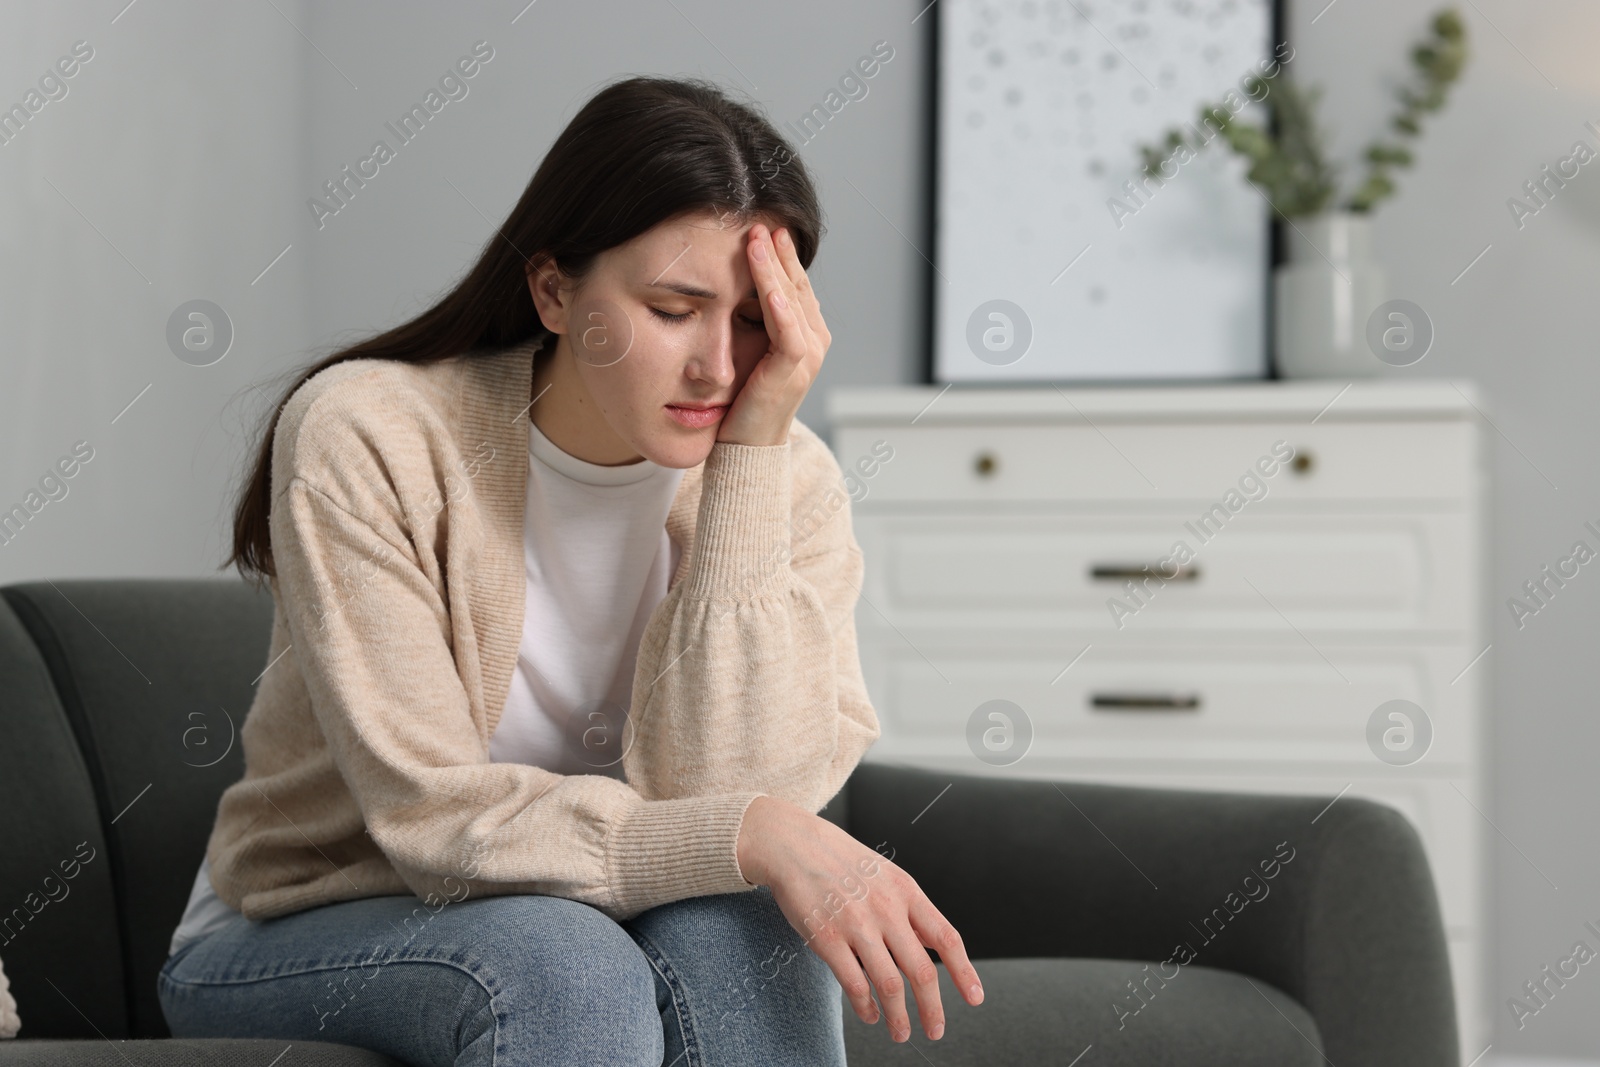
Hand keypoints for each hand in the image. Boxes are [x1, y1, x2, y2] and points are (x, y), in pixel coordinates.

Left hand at [716, 224, 830, 447]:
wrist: (745, 447)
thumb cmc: (742, 402)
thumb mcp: (747, 351)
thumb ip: (749, 321)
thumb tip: (729, 287)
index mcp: (805, 334)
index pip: (795, 284)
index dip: (781, 256)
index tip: (761, 228)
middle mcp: (813, 342)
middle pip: (798, 286)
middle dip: (779, 253)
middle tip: (760, 221)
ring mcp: (806, 359)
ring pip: (794, 303)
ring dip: (775, 270)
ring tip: (758, 240)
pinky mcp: (791, 374)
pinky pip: (789, 334)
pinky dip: (779, 308)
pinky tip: (767, 285)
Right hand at [736, 795, 984, 1042]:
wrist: (795, 845)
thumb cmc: (842, 862)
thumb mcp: (887, 876)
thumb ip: (911, 910)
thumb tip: (936, 945)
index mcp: (906, 891)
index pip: (946, 937)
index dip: (964, 971)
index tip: (974, 997)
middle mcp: (886, 909)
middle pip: (922, 970)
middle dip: (933, 1009)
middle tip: (936, 1030)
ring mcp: (856, 924)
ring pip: (890, 984)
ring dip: (899, 1017)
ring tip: (901, 1032)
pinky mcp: (827, 938)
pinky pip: (854, 984)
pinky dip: (866, 1007)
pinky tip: (870, 1014)